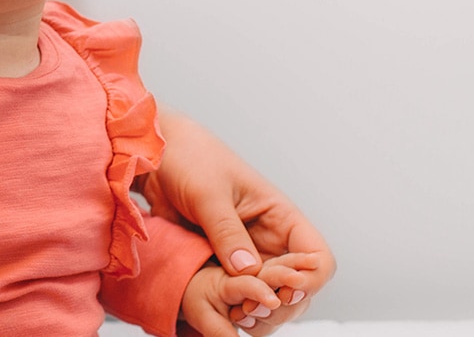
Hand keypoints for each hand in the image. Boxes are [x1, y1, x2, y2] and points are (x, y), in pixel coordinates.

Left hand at [146, 111, 335, 332]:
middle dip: (281, 306)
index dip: (308, 281)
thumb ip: (227, 230)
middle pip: (297, 290)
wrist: (156, 158)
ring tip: (235, 315)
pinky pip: (238, 295)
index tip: (282, 290)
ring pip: (269, 299)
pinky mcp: (220, 266)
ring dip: (259, 313)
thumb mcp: (208, 193)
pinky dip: (235, 309)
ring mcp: (245, 257)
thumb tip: (248, 270)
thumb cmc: (190, 159)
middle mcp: (269, 241)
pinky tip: (222, 313)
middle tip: (248, 310)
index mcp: (280, 217)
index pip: (317, 259)